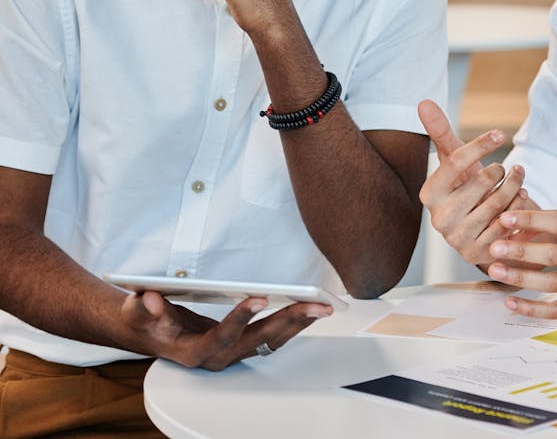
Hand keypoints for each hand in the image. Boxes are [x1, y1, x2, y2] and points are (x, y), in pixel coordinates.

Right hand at [122, 290, 331, 370]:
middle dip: (289, 320)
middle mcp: (219, 356)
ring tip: (322, 306)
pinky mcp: (244, 345)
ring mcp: (234, 352)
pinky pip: (274, 337)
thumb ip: (142, 307)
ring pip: (272, 340)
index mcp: (194, 352)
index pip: (222, 336)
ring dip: (299, 323)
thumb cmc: (147, 322)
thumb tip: (151, 299)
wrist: (152, 334)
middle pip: (259, 340)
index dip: (241, 318)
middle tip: (314, 304)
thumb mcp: (136, 312)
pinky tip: (310, 310)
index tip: (259, 297)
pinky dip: (293, 323)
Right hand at [417, 100, 536, 268]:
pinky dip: (520, 207)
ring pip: (501, 201)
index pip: (456, 159)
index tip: (499, 133)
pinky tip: (521, 200)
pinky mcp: (479, 253)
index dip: (481, 144)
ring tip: (519, 179)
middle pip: (484, 179)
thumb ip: (441, 133)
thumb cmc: (466, 189)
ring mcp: (457, 239)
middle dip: (503, 169)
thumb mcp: (455, 161)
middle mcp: (438, 219)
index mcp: (429, 193)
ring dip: (516, 185)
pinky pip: (510, 223)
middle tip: (511, 168)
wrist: (481, 228)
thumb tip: (424, 102)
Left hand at [487, 209, 556, 318]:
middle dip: (521, 250)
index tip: (506, 217)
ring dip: (521, 277)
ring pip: (551, 282)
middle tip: (494, 247)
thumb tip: (520, 219)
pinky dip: (532, 308)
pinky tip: (511, 302)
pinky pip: (554, 310)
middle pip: (552, 254)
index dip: (531, 220)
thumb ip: (554, 219)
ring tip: (495, 270)